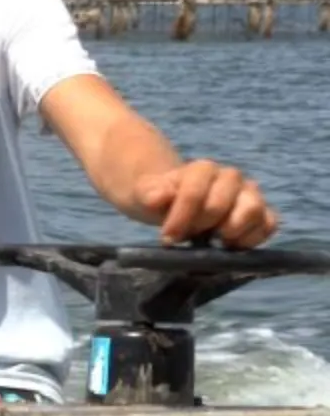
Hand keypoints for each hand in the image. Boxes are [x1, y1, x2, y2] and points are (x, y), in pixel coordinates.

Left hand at [133, 160, 276, 248]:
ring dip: (232, 232)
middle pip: (221, 205)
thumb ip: (150, 193)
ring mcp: (250, 194)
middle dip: (201, 226)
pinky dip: (254, 239)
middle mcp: (232, 178)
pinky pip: (269, 225)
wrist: (175, 202)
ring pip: (253, 211)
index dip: (180, 218)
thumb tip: (159, 197)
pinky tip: (232, 246)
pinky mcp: (262, 213)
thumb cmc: (162, 199)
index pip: (194, 194)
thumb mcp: (146, 195)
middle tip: (188, 237)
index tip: (167, 238)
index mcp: (203, 169)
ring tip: (214, 241)